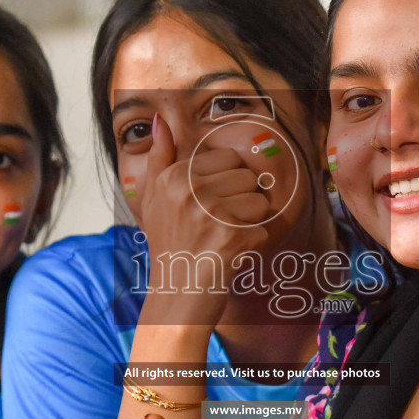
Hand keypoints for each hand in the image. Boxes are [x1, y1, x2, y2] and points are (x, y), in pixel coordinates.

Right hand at [137, 115, 271, 323]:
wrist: (175, 297)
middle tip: (217, 226)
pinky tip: (230, 256)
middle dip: (241, 202)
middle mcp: (189, 191)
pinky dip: (253, 246)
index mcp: (172, 177)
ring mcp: (210, 214)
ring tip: (224, 239)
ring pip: (260, 201)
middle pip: (247, 177)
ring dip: (250, 223)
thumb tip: (160, 121)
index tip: (208, 207)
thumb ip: (159, 158)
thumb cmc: (169, 246)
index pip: (228, 158)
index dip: (226, 183)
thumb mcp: (154, 199)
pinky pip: (264, 229)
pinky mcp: (232, 238)